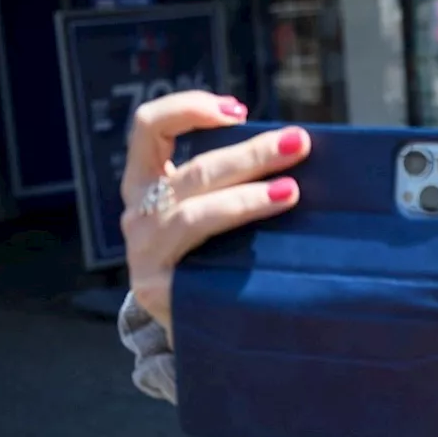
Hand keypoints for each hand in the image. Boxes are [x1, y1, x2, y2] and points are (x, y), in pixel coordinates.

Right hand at [119, 91, 309, 336]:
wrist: (195, 328)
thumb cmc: (214, 259)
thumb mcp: (212, 211)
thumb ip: (233, 180)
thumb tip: (297, 147)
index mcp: (147, 182)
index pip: (150, 127)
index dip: (189, 108)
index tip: (238, 110)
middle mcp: (139, 213)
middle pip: (194, 171)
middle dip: (251, 154)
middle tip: (298, 145)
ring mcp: (145, 250)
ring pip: (197, 211)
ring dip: (248, 197)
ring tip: (291, 191)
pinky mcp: (157, 287)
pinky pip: (199, 253)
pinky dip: (237, 235)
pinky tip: (271, 238)